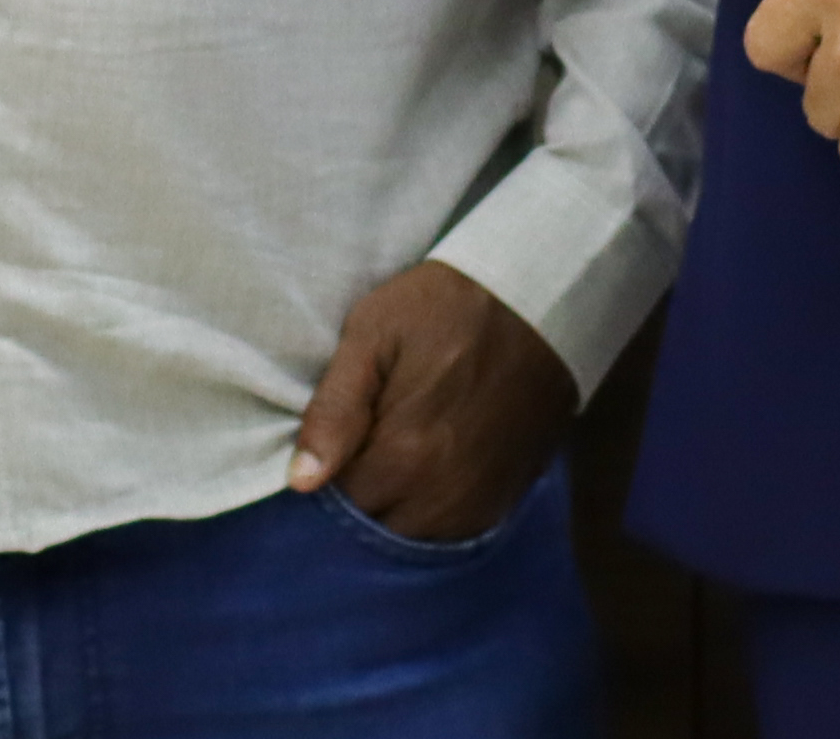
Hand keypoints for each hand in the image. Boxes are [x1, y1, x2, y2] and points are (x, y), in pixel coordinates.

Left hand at [287, 259, 579, 545]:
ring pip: (415, 538)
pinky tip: (429, 475)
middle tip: (365, 446)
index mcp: (403, 455)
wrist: (538, 301)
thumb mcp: (373, 334)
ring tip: (397, 458)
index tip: (337, 441)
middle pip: (376, 528)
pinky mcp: (506, 498)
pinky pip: (455, 534)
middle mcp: (442, 493)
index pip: (339, 503)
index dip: (330, 474)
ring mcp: (479, 502)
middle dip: (362, 497)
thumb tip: (300, 482)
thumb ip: (334, 409)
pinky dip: (435, 515)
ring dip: (398, 510)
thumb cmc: (443, 308)